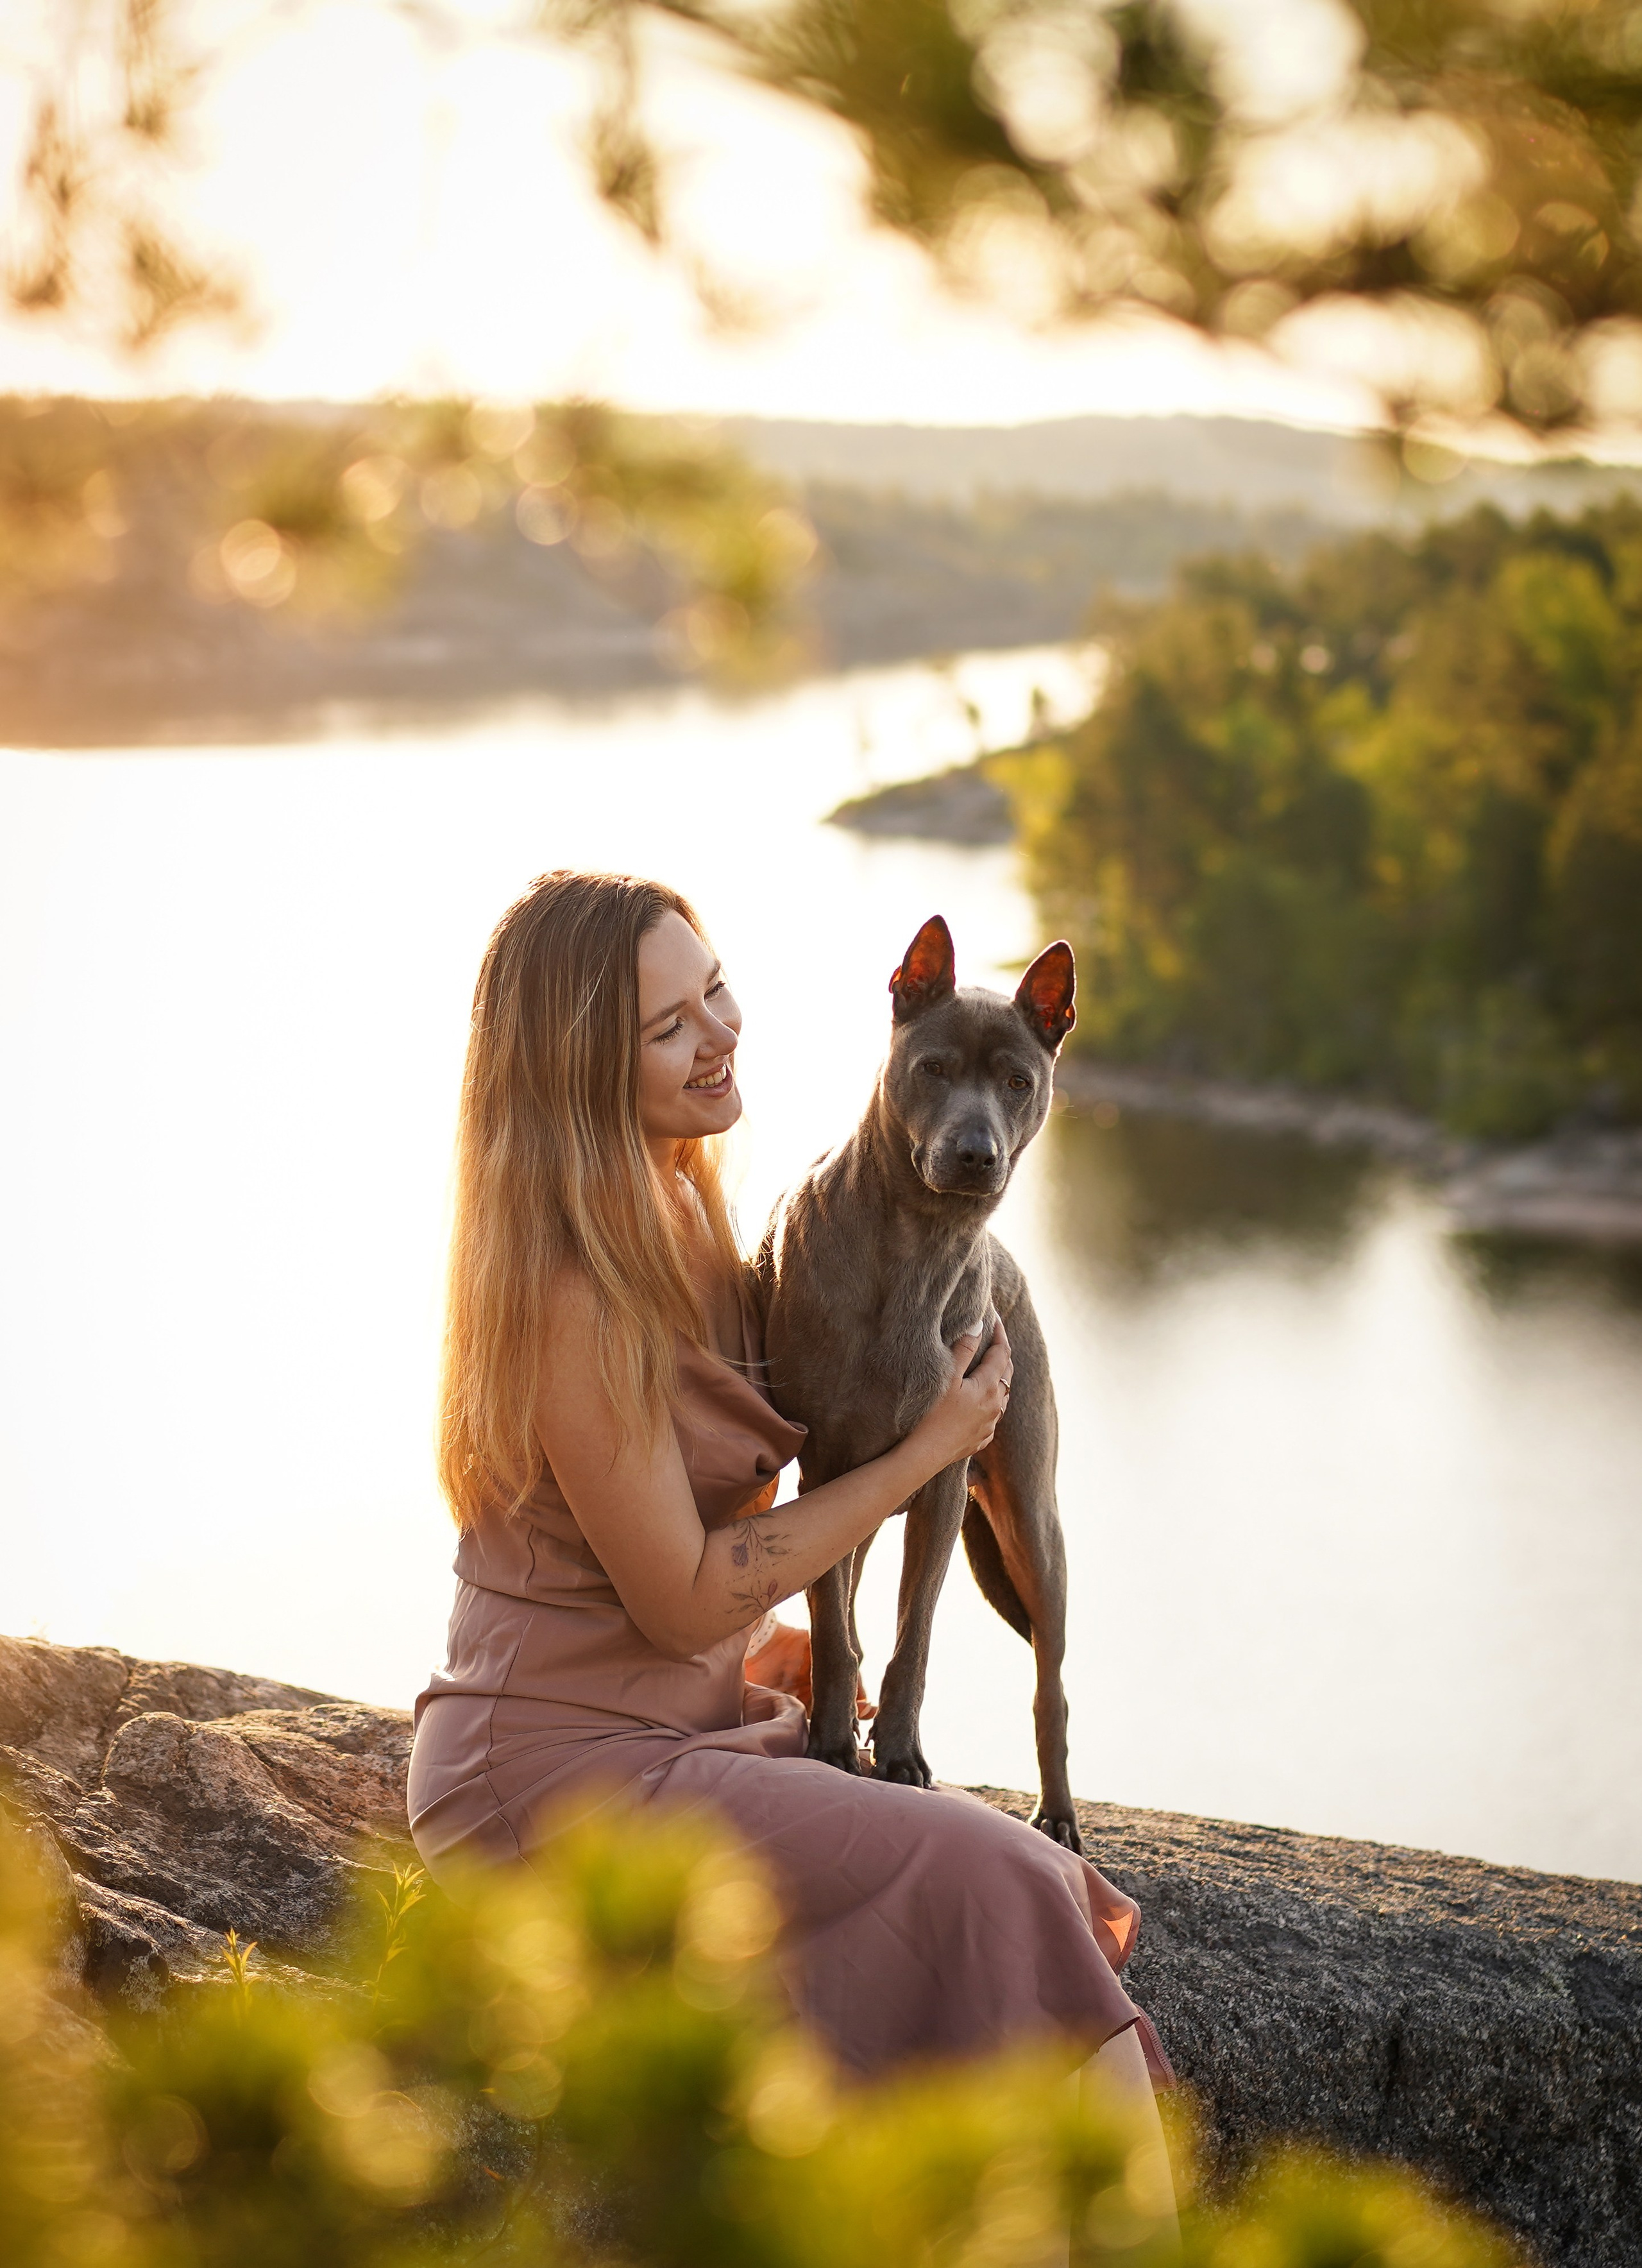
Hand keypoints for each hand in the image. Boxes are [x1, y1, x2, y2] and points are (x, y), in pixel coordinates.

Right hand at [907, 1320, 1012, 1474]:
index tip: (994, 1318)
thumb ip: (963, 1349)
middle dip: (1002, 1354)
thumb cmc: (932, 1415)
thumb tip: (978, 1326)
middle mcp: (996, 1407)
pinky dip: (990, 1403)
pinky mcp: (981, 1440)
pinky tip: (980, 1402)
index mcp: (988, 1387)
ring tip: (989, 1369)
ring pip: (1002, 1397)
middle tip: (994, 1339)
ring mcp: (989, 1425)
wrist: (923, 1455)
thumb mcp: (946, 1377)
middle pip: (1007, 1374)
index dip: (1000, 1334)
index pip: (1002, 1353)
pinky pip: (992, 1417)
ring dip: (999, 1380)